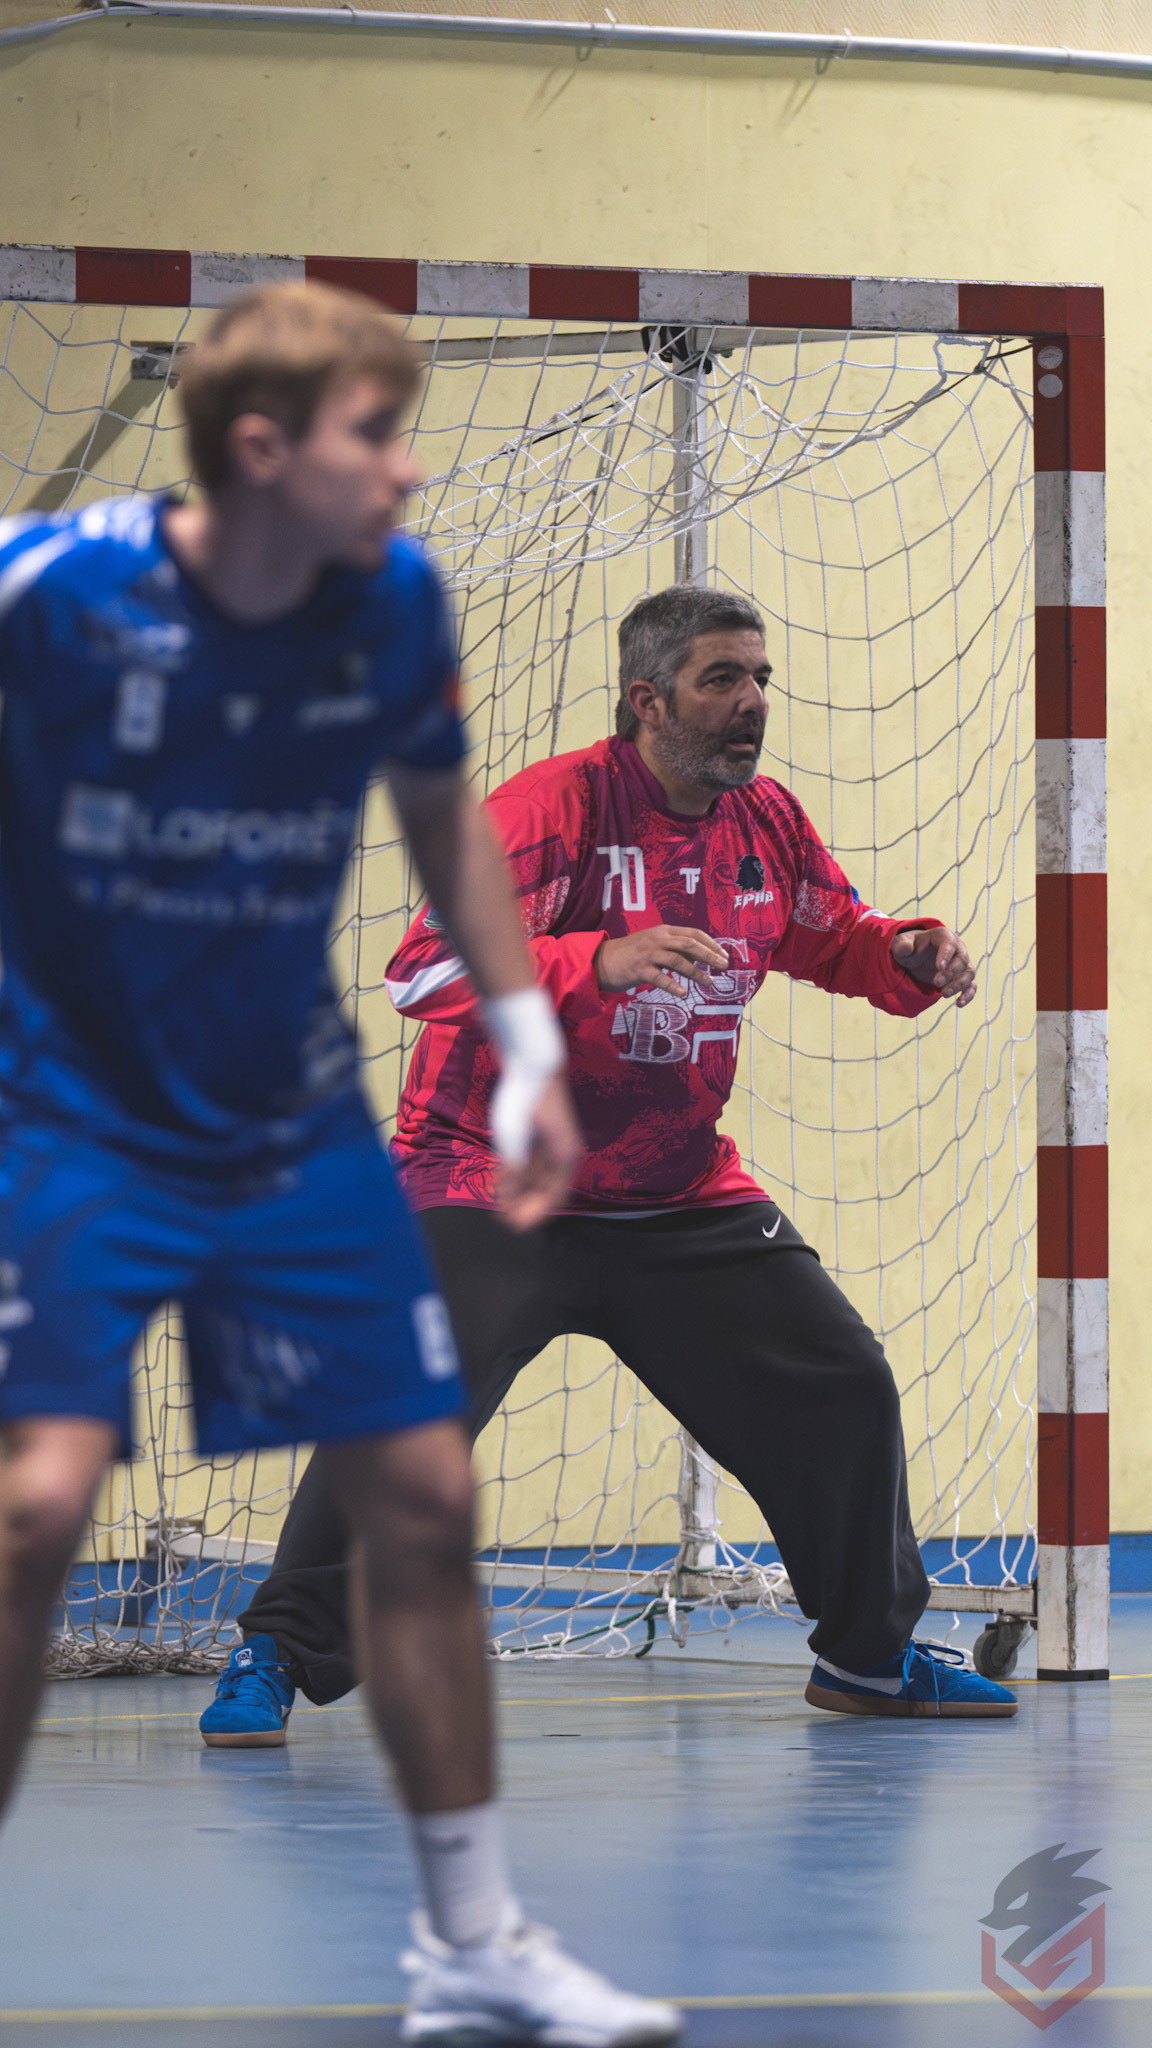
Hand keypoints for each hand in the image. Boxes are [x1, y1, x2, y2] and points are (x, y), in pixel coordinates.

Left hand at [497, 1074, 583, 1231]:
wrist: (532, 1063)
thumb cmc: (526, 1099)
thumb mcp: (514, 1138)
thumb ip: (512, 1170)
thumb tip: (507, 1201)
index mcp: (564, 1157)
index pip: (554, 1198)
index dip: (534, 1215)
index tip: (513, 1226)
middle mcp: (562, 1154)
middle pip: (546, 1191)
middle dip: (525, 1207)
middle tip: (503, 1220)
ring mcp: (552, 1145)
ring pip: (537, 1178)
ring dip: (520, 1193)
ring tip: (499, 1205)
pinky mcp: (540, 1136)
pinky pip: (531, 1164)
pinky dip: (518, 1176)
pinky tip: (501, 1183)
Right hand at [594, 925, 728, 996]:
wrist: (603, 960)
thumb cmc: (633, 954)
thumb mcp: (655, 944)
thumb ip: (676, 948)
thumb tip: (703, 956)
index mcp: (664, 931)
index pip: (693, 933)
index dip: (711, 944)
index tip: (723, 954)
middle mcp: (657, 939)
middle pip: (689, 944)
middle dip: (709, 955)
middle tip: (723, 966)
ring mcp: (648, 954)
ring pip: (677, 961)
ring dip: (696, 973)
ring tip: (709, 982)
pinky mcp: (639, 970)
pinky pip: (660, 978)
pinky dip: (673, 986)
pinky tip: (684, 994)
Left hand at [891, 927, 976, 1007]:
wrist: (916, 958)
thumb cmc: (910, 948)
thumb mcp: (900, 944)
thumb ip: (901, 944)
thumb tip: (906, 948)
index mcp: (943, 936)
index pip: (949, 943)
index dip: (946, 954)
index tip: (940, 967)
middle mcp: (957, 948)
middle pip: (961, 960)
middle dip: (950, 972)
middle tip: (937, 983)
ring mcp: (962, 963)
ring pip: (968, 973)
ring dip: (959, 985)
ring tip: (944, 994)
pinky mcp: (962, 977)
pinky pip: (971, 985)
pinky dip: (968, 995)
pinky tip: (959, 1003)